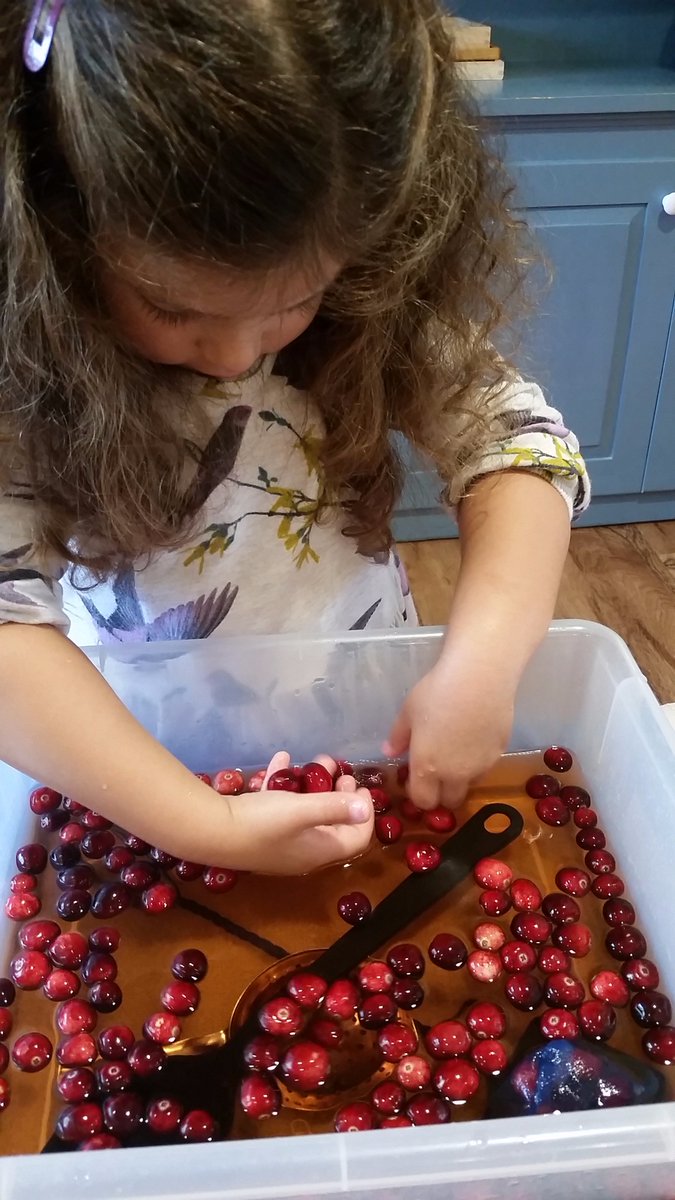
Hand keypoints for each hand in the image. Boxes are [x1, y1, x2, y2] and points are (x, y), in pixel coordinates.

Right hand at [218, 752, 373, 873]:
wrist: (209, 831)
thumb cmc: (261, 822)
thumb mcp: (302, 810)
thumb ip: (335, 807)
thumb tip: (366, 808)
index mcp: (319, 851)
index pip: (356, 838)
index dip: (364, 814)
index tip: (360, 787)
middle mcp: (303, 851)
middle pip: (332, 823)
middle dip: (338, 794)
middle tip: (339, 772)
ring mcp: (280, 842)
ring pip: (306, 812)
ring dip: (313, 786)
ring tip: (314, 761)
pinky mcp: (260, 831)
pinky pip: (281, 807)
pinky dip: (285, 786)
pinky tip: (280, 760)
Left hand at [384, 658, 513, 809]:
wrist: (480, 678)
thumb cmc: (437, 692)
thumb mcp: (409, 712)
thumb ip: (399, 737)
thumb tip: (390, 752)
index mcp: (427, 767)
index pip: (423, 801)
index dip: (418, 793)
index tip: (415, 779)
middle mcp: (456, 774)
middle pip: (450, 801)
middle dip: (441, 792)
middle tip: (437, 770)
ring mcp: (481, 766)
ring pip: (470, 784)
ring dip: (462, 777)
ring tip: (457, 750)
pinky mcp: (500, 753)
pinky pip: (486, 766)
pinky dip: (478, 760)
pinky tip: (475, 736)